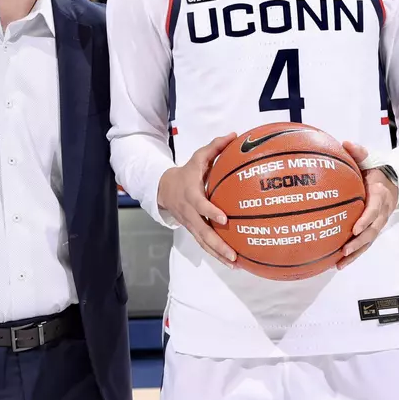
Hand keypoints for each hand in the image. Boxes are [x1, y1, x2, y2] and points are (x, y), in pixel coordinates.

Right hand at [155, 132, 237, 265]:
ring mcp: (190, 224)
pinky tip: (232, 262)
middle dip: (217, 244)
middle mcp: (190, 213)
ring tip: (235, 264)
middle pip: (202, 232)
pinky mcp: (193, 230)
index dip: (210, 212)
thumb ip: (214, 147)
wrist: (163, 188)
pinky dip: (216, 254)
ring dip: (218, 254)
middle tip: (233, 254)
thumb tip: (234, 135)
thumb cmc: (186, 172)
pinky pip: (204, 244)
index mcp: (191, 195)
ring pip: (203, 242)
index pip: (200, 205)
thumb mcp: (197, 157)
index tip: (224, 218)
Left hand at [337, 141, 396, 269]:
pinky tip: (338, 263)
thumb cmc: (377, 170)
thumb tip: (345, 143)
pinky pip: (365, 243)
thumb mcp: (370, 159)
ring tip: (340, 263)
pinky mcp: (374, 228)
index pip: (375, 209)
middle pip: (373, 231)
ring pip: (369, 241)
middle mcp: (382, 212)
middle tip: (344, 250)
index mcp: (381, 194)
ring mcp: (379, 222)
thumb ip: (359, 153)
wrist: (395, 180)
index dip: (366, 219)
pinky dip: (354, 254)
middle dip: (359, 242)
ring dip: (356, 253)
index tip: (355, 228)